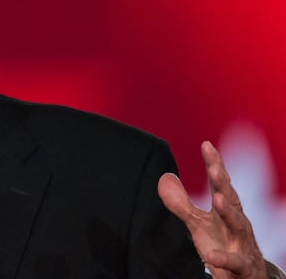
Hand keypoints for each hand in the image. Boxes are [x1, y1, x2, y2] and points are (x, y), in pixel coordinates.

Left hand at [158, 141, 266, 278]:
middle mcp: (236, 223)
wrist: (244, 278)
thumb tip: (165, 177)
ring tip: (218, 199)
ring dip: (229, 212)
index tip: (206, 144)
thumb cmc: (222, 245)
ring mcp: (242, 244)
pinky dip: (224, 258)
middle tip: (214, 168)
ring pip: (238, 225)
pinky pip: (234, 262)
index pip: (220, 184)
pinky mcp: (242, 267)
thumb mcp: (198, 224)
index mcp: (226, 210)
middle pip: (231, 199)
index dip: (214, 164)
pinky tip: (211, 255)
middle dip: (223, 183)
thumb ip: (181, 202)